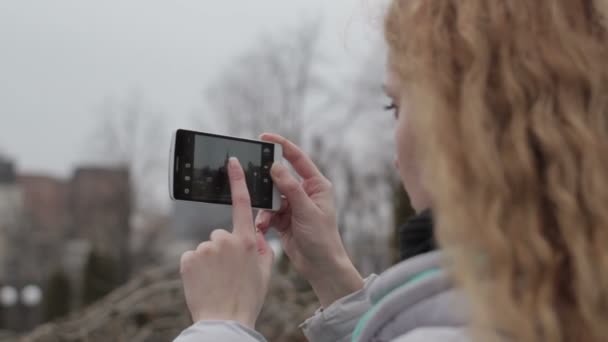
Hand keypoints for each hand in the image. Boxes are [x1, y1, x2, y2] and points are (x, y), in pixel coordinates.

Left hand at [180, 157, 273, 328]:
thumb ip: (261, 247)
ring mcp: (205, 248)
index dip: (237, 180)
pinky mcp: (188, 258)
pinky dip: (197, 268)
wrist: (225, 319)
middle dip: (224, 249)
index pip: (241, 202)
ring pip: (207, 248)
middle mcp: (225, 239)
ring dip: (210, 260)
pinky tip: (204, 282)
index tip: (231, 161)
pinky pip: (193, 257)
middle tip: (229, 272)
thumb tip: (256, 234)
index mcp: (247, 240)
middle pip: (221, 235)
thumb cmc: (248, 297)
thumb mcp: (265, 271)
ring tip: (216, 280)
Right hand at [255, 133, 362, 307]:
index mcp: (317, 185)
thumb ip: (290, 188)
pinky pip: (268, 213)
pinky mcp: (283, 220)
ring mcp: (293, 206)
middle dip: (267, 181)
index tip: (264, 137)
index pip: (298, 158)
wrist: (320, 267)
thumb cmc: (322, 238)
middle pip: (280, 177)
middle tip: (253, 179)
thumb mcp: (306, 210)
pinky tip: (263, 228)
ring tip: (265, 218)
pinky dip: (264, 219)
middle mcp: (305, 193)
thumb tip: (276, 166)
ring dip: (265, 207)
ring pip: (271, 197)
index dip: (282, 145)